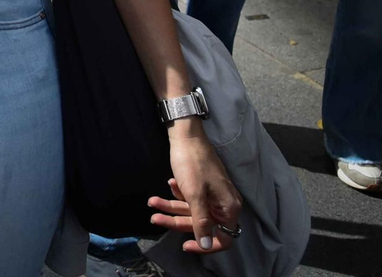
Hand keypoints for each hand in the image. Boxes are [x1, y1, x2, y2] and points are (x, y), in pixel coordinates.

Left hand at [149, 132, 242, 253]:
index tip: (185, 245)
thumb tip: (206, 246)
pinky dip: (177, 195)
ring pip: (191, 211)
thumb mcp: (194, 195)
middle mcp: (224, 204)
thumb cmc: (193, 164)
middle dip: (176, 221)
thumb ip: (201, 222)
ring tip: (152, 201)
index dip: (205, 244)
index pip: (223, 238)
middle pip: (201, 224)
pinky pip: (189, 200)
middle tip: (154, 216)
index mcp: (229, 208)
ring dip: (171, 207)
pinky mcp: (202, 188)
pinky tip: (170, 183)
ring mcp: (212, 196)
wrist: (186, 136)